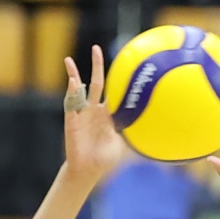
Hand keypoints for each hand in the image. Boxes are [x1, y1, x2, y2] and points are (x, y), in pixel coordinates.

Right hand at [60, 46, 125, 184]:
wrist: (89, 170)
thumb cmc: (105, 157)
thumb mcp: (123, 142)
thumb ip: (132, 130)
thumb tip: (152, 122)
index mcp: (107, 113)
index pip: (112, 90)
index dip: (116, 77)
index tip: (121, 61)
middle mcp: (93, 109)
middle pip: (95, 82)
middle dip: (95, 65)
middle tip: (96, 48)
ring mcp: (82, 113)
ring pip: (77, 89)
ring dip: (73, 74)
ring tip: (67, 60)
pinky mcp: (72, 121)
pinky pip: (71, 104)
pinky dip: (72, 92)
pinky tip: (73, 81)